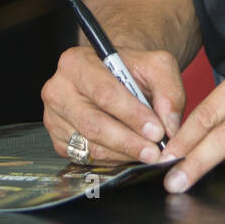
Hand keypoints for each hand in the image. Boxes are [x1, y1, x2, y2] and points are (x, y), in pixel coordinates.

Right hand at [41, 45, 185, 165]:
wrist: (114, 76)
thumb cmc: (132, 69)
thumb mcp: (157, 65)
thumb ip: (168, 90)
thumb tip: (169, 126)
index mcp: (75, 63)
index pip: (104, 92)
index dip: (132, 114)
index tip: (157, 131)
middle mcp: (58, 90)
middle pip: (93, 123)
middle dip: (128, 141)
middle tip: (154, 151)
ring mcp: (54, 119)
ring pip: (91, 145)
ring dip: (124, 154)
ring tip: (149, 154)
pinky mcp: (59, 141)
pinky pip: (88, 158)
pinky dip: (114, 160)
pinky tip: (132, 155)